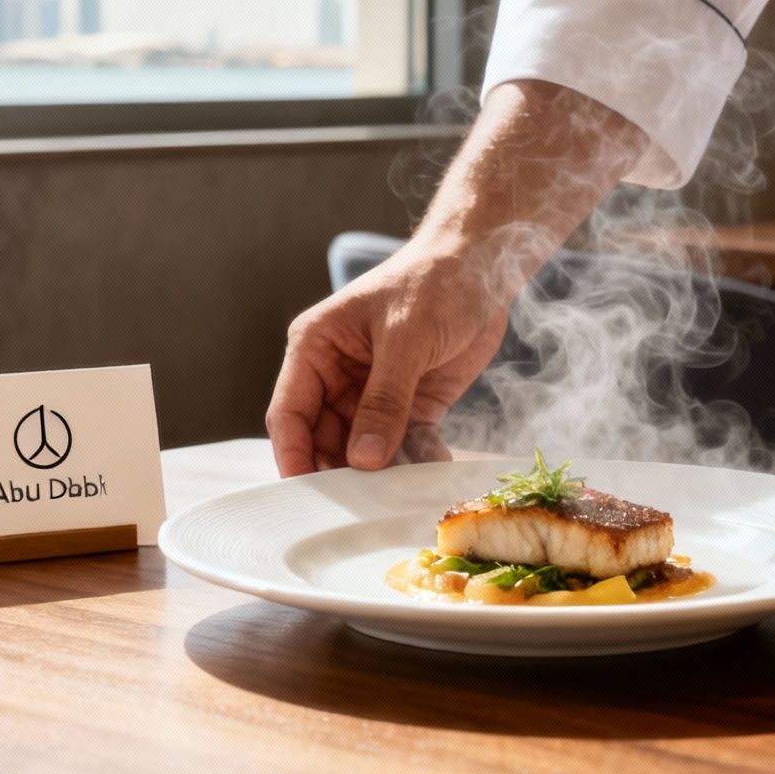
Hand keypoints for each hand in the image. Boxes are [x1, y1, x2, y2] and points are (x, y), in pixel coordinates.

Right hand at [267, 238, 510, 475]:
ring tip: (398, 495)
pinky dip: (416, 463)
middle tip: (358, 507)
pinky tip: (431, 476)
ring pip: (364, 450)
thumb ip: (384, 400)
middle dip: (340, 473)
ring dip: (382, 474)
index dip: (293, 455)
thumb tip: (363, 459)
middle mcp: (337, 376)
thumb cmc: (433, 281)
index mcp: (315, 350)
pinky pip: (406, 446)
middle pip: (325, 440)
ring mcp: (374, 394)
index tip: (305, 495)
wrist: (484, 266)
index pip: (289, 413)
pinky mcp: (412, 405)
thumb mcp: (404, 338)